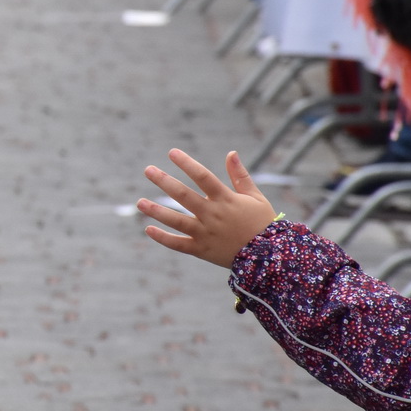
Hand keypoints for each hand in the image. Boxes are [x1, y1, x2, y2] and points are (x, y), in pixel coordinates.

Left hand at [138, 149, 277, 267]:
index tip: (171, 152)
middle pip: (184, 195)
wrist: (271, 257)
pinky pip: (178, 244)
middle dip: (164, 181)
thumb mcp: (255, 197)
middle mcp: (212, 215)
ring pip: (176, 220)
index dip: (187, 163)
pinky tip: (148, 229)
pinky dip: (163, 238)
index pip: (203, 176)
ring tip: (139, 202)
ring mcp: (205, 233)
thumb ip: (240, 176)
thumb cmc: (263, 223)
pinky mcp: (201, 250)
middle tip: (147, 170)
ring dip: (156, 211)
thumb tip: (231, 152)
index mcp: (226, 199)